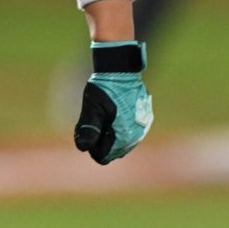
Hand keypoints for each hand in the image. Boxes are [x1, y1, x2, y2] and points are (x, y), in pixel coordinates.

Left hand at [74, 41, 151, 164]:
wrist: (122, 70)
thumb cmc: (104, 88)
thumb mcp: (92, 107)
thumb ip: (88, 128)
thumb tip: (83, 148)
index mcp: (123, 136)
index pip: (103, 157)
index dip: (92, 146)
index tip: (88, 129)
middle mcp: (136, 136)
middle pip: (113, 152)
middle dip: (101, 141)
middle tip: (95, 120)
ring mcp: (142, 129)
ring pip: (122, 144)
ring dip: (111, 135)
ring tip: (105, 116)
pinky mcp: (145, 120)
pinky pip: (130, 134)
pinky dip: (121, 129)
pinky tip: (115, 114)